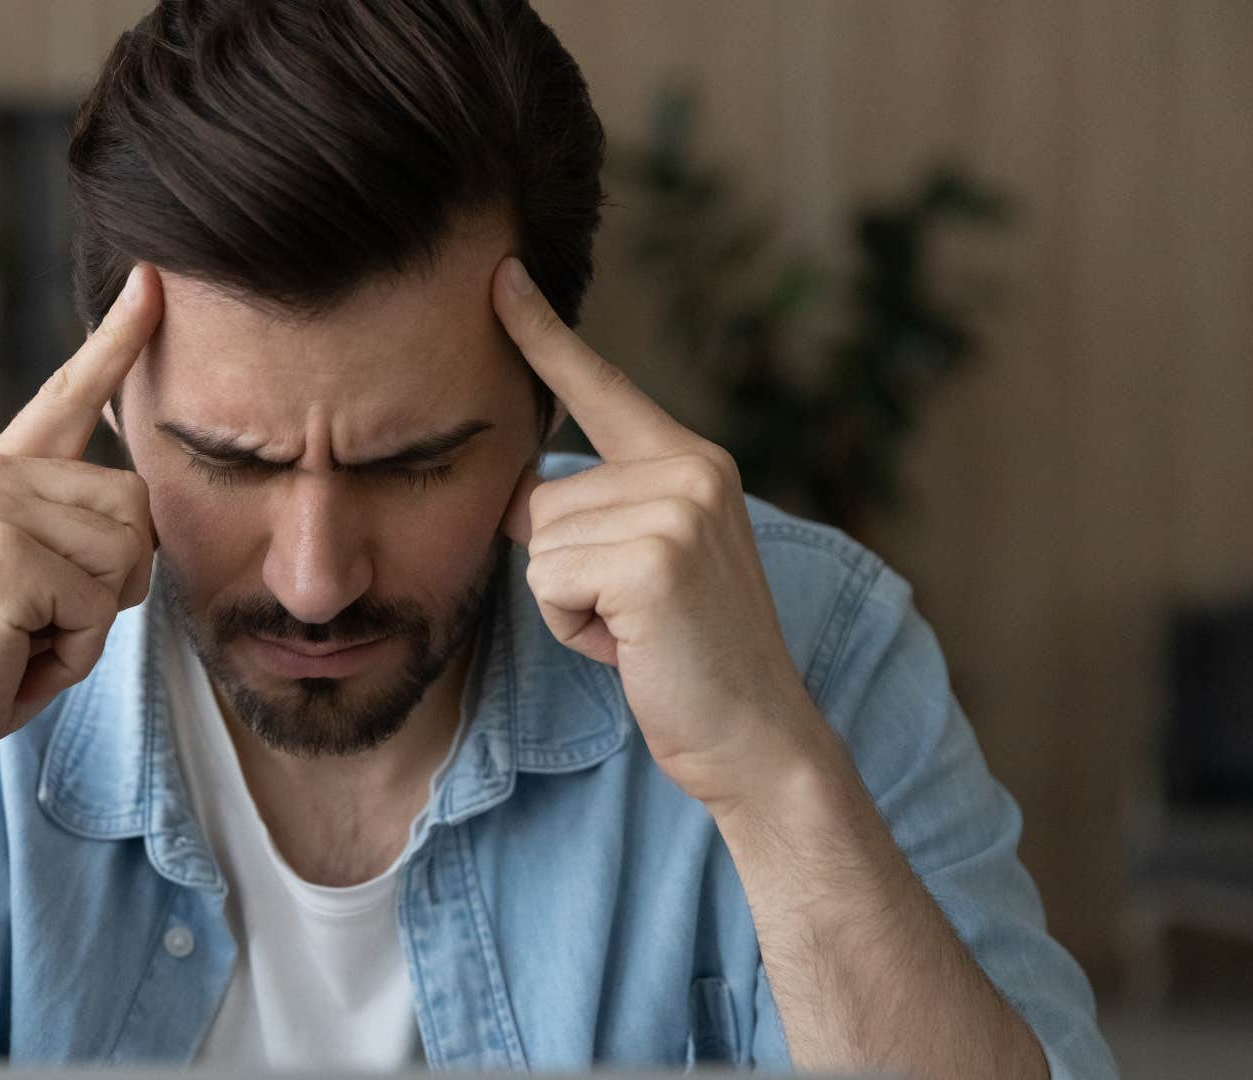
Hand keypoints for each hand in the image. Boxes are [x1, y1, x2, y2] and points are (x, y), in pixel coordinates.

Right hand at [0, 263, 162, 789]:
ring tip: (26, 641)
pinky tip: (18, 659)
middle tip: (43, 625)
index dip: (117, 341)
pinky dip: (78, 651)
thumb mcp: (31, 583)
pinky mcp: (4, 557)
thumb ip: (71, 532)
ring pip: (131, 550)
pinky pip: (103, 603)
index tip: (152, 282)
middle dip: (116, 583)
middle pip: (138, 501)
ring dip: (96, 621)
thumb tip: (139, 510)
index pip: (67, 395)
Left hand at [492, 256, 827, 812]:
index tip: (497, 274)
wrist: (755, 737)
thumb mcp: (645, 563)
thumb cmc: (686, 658)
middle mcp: (693, 468)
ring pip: (540, 542)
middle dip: (565, 570)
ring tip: (636, 629)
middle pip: (542, 497)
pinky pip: (548, 580)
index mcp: (691, 460)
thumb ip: (598, 511)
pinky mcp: (655, 560)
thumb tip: (520, 493)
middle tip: (635, 615)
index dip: (542, 333)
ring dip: (568, 603)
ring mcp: (679, 510)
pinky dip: (572, 628)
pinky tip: (633, 646)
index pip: (601, 386)